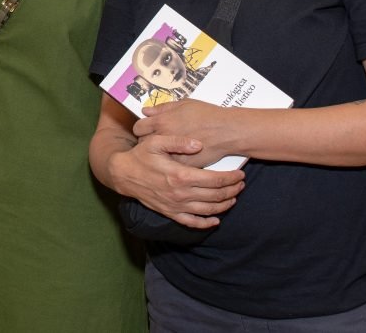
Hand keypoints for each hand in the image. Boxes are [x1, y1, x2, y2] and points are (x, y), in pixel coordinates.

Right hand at [110, 134, 243, 228]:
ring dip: (224, 205)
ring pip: (207, 210)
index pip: (214, 180)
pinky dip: (206, 223)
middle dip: (232, 190)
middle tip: (242, 184)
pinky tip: (216, 220)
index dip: (230, 178)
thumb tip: (198, 144)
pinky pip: (192, 223)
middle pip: (215, 196)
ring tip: (234, 197)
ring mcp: (176, 205)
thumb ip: (178, 142)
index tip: (240, 174)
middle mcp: (180, 193)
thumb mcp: (156, 142)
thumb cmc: (141, 155)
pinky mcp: (170, 213)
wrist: (124, 174)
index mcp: (180, 175)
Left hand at [136, 99, 235, 167]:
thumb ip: (162, 108)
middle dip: (147, 142)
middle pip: (143, 143)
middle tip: (156, 141)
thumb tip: (146, 110)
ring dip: (158, 154)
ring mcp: (172, 153)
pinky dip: (171, 162)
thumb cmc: (207, 115)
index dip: (141, 128)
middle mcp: (163, 138)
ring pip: (155, 156)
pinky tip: (177, 157)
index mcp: (162, 121)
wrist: (226, 130)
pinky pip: (170, 165)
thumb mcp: (183, 104)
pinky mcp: (182, 165)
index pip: (138, 127)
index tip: (146, 129)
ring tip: (166, 149)